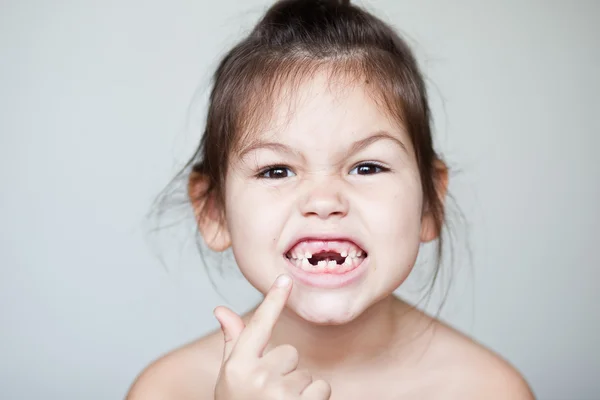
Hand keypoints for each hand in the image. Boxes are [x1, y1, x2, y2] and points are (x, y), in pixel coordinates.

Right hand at [213, 274, 331, 399]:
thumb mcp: (230, 381)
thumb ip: (233, 343)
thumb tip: (221, 309)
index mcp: (237, 367)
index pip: (258, 326)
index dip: (273, 300)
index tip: (286, 278)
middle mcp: (257, 377)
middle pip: (289, 352)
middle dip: (284, 371)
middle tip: (268, 394)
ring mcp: (280, 393)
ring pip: (306, 372)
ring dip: (298, 388)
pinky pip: (321, 387)